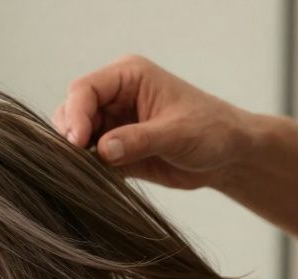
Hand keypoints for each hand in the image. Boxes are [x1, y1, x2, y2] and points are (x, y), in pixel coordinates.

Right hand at [52, 55, 258, 189]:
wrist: (228, 156)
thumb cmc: (213, 131)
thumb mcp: (178, 133)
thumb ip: (139, 140)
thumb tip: (102, 150)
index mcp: (128, 77)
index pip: (84, 89)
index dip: (75, 115)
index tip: (77, 143)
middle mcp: (114, 97)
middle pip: (72, 112)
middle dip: (69, 137)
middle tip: (77, 161)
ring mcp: (112, 124)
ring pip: (75, 138)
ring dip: (75, 156)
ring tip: (85, 173)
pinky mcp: (113, 150)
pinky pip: (88, 159)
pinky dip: (85, 171)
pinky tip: (91, 182)